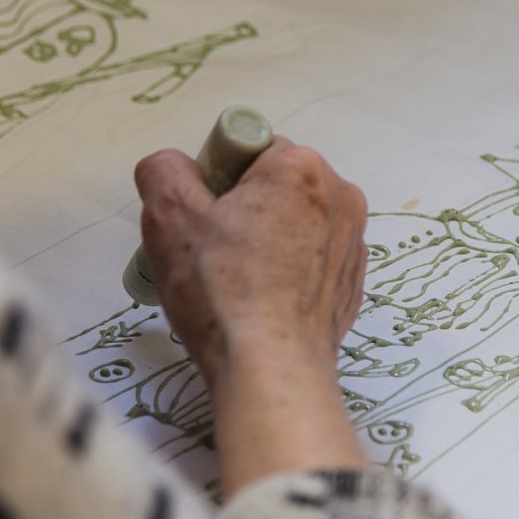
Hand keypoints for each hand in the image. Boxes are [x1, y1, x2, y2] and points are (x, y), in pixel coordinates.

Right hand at [134, 137, 367, 383]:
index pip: (249, 149)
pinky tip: (264, 298)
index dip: (218, 180)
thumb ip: (164, 169)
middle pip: (275, 184)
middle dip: (243, 208)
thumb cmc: (222, 289)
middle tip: (215, 251)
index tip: (206, 217)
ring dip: (267, 238)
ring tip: (240, 280)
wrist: (272, 368)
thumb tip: (173, 166)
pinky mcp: (354, 280)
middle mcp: (341, 195)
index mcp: (301, 167)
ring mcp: (354, 241)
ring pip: (294, 222)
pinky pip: (312, 258)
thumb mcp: (169, 215)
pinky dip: (289, 269)